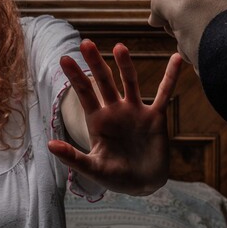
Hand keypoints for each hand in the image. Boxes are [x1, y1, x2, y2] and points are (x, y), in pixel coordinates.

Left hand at [48, 39, 182, 195]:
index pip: (85, 94)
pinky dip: (171, 76)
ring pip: (130, 82)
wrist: (143, 185)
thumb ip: (73, 157)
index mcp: (98, 121)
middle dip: (95, 63)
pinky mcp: (156, 116)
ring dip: (125, 65)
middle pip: (104, 82)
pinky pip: (164, 93)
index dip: (75, 77)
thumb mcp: (92, 168)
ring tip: (119, 47)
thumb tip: (50, 144)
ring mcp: (135, 111)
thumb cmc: (116, 177)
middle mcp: (115, 111)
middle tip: (85, 43)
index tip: (64, 58)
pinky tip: (176, 58)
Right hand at [148, 0, 226, 72]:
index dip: (172, 12)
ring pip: (197, 41)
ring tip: (202, 53)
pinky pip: (209, 57)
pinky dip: (205, 62)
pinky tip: (210, 63)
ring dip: (192, 51)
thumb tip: (154, 15)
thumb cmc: (212, 30)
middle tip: (189, 38)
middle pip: (189, 22)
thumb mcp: (178, 8)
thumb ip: (161, 3)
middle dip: (183, 36)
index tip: (171, 22)